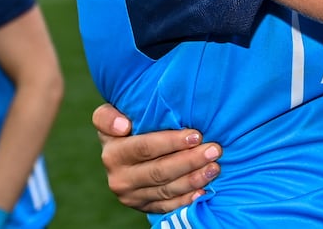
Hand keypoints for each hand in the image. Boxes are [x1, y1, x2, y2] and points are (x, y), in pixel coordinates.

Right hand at [92, 103, 221, 212]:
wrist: (121, 153)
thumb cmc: (125, 124)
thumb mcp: (110, 115)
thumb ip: (108, 116)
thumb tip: (122, 126)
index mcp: (113, 153)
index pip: (145, 147)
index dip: (171, 142)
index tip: (196, 135)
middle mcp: (119, 178)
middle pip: (159, 171)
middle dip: (191, 160)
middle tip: (215, 150)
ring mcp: (131, 195)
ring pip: (166, 189)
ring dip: (193, 179)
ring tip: (215, 167)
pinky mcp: (142, 206)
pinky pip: (167, 206)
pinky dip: (186, 199)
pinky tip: (204, 190)